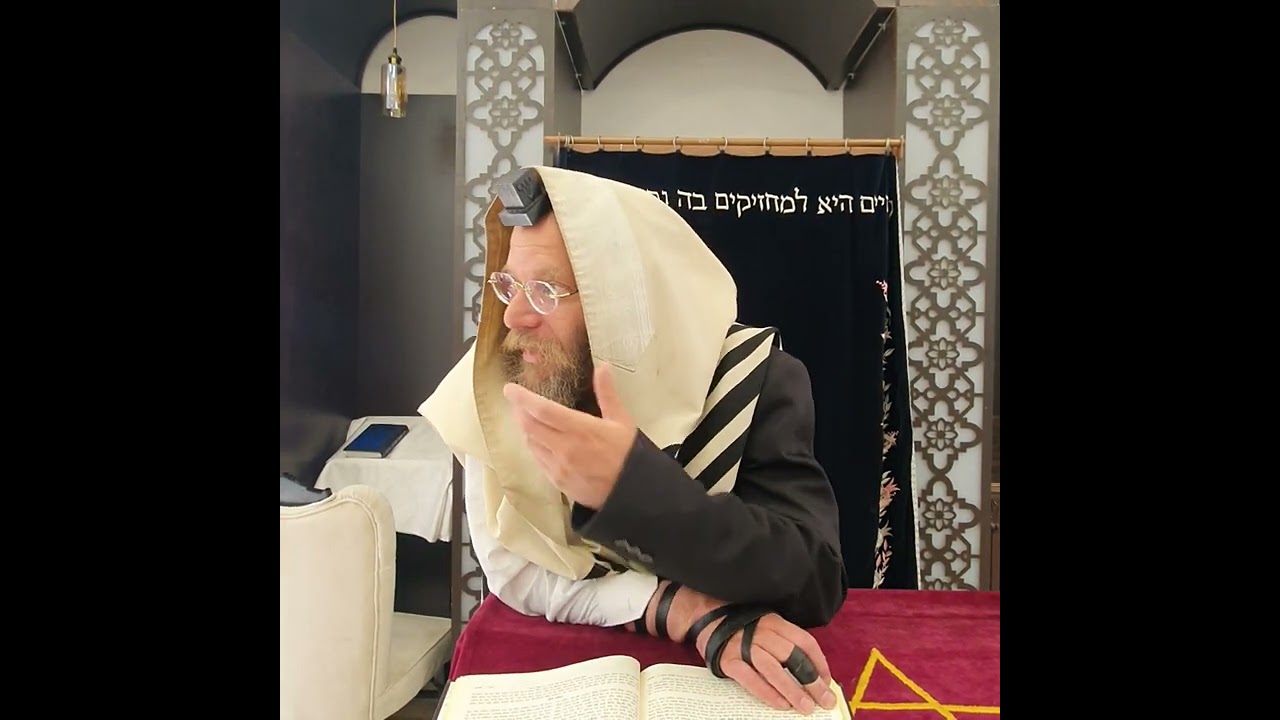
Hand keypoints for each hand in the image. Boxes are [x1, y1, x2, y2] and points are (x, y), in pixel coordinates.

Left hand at [503, 363, 636, 509]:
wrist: (632, 492)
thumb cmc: (628, 454)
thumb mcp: (621, 420)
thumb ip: (607, 393)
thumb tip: (603, 367)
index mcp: (581, 429)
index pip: (543, 410)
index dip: (523, 398)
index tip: (510, 389)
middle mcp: (565, 448)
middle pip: (529, 427)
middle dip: (519, 412)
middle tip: (517, 402)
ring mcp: (559, 467)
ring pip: (531, 444)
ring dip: (525, 429)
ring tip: (526, 418)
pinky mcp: (557, 482)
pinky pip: (538, 460)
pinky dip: (534, 446)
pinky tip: (539, 440)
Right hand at [660, 587, 835, 714]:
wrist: (703, 615)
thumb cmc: (740, 624)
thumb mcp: (765, 623)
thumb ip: (784, 641)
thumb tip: (809, 670)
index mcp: (775, 621)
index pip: (805, 641)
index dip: (819, 662)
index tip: (827, 681)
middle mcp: (762, 632)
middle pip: (793, 657)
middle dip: (811, 681)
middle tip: (824, 700)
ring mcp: (744, 646)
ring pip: (774, 669)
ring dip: (792, 690)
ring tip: (805, 707)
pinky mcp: (728, 660)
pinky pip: (751, 679)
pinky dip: (767, 693)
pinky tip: (781, 704)